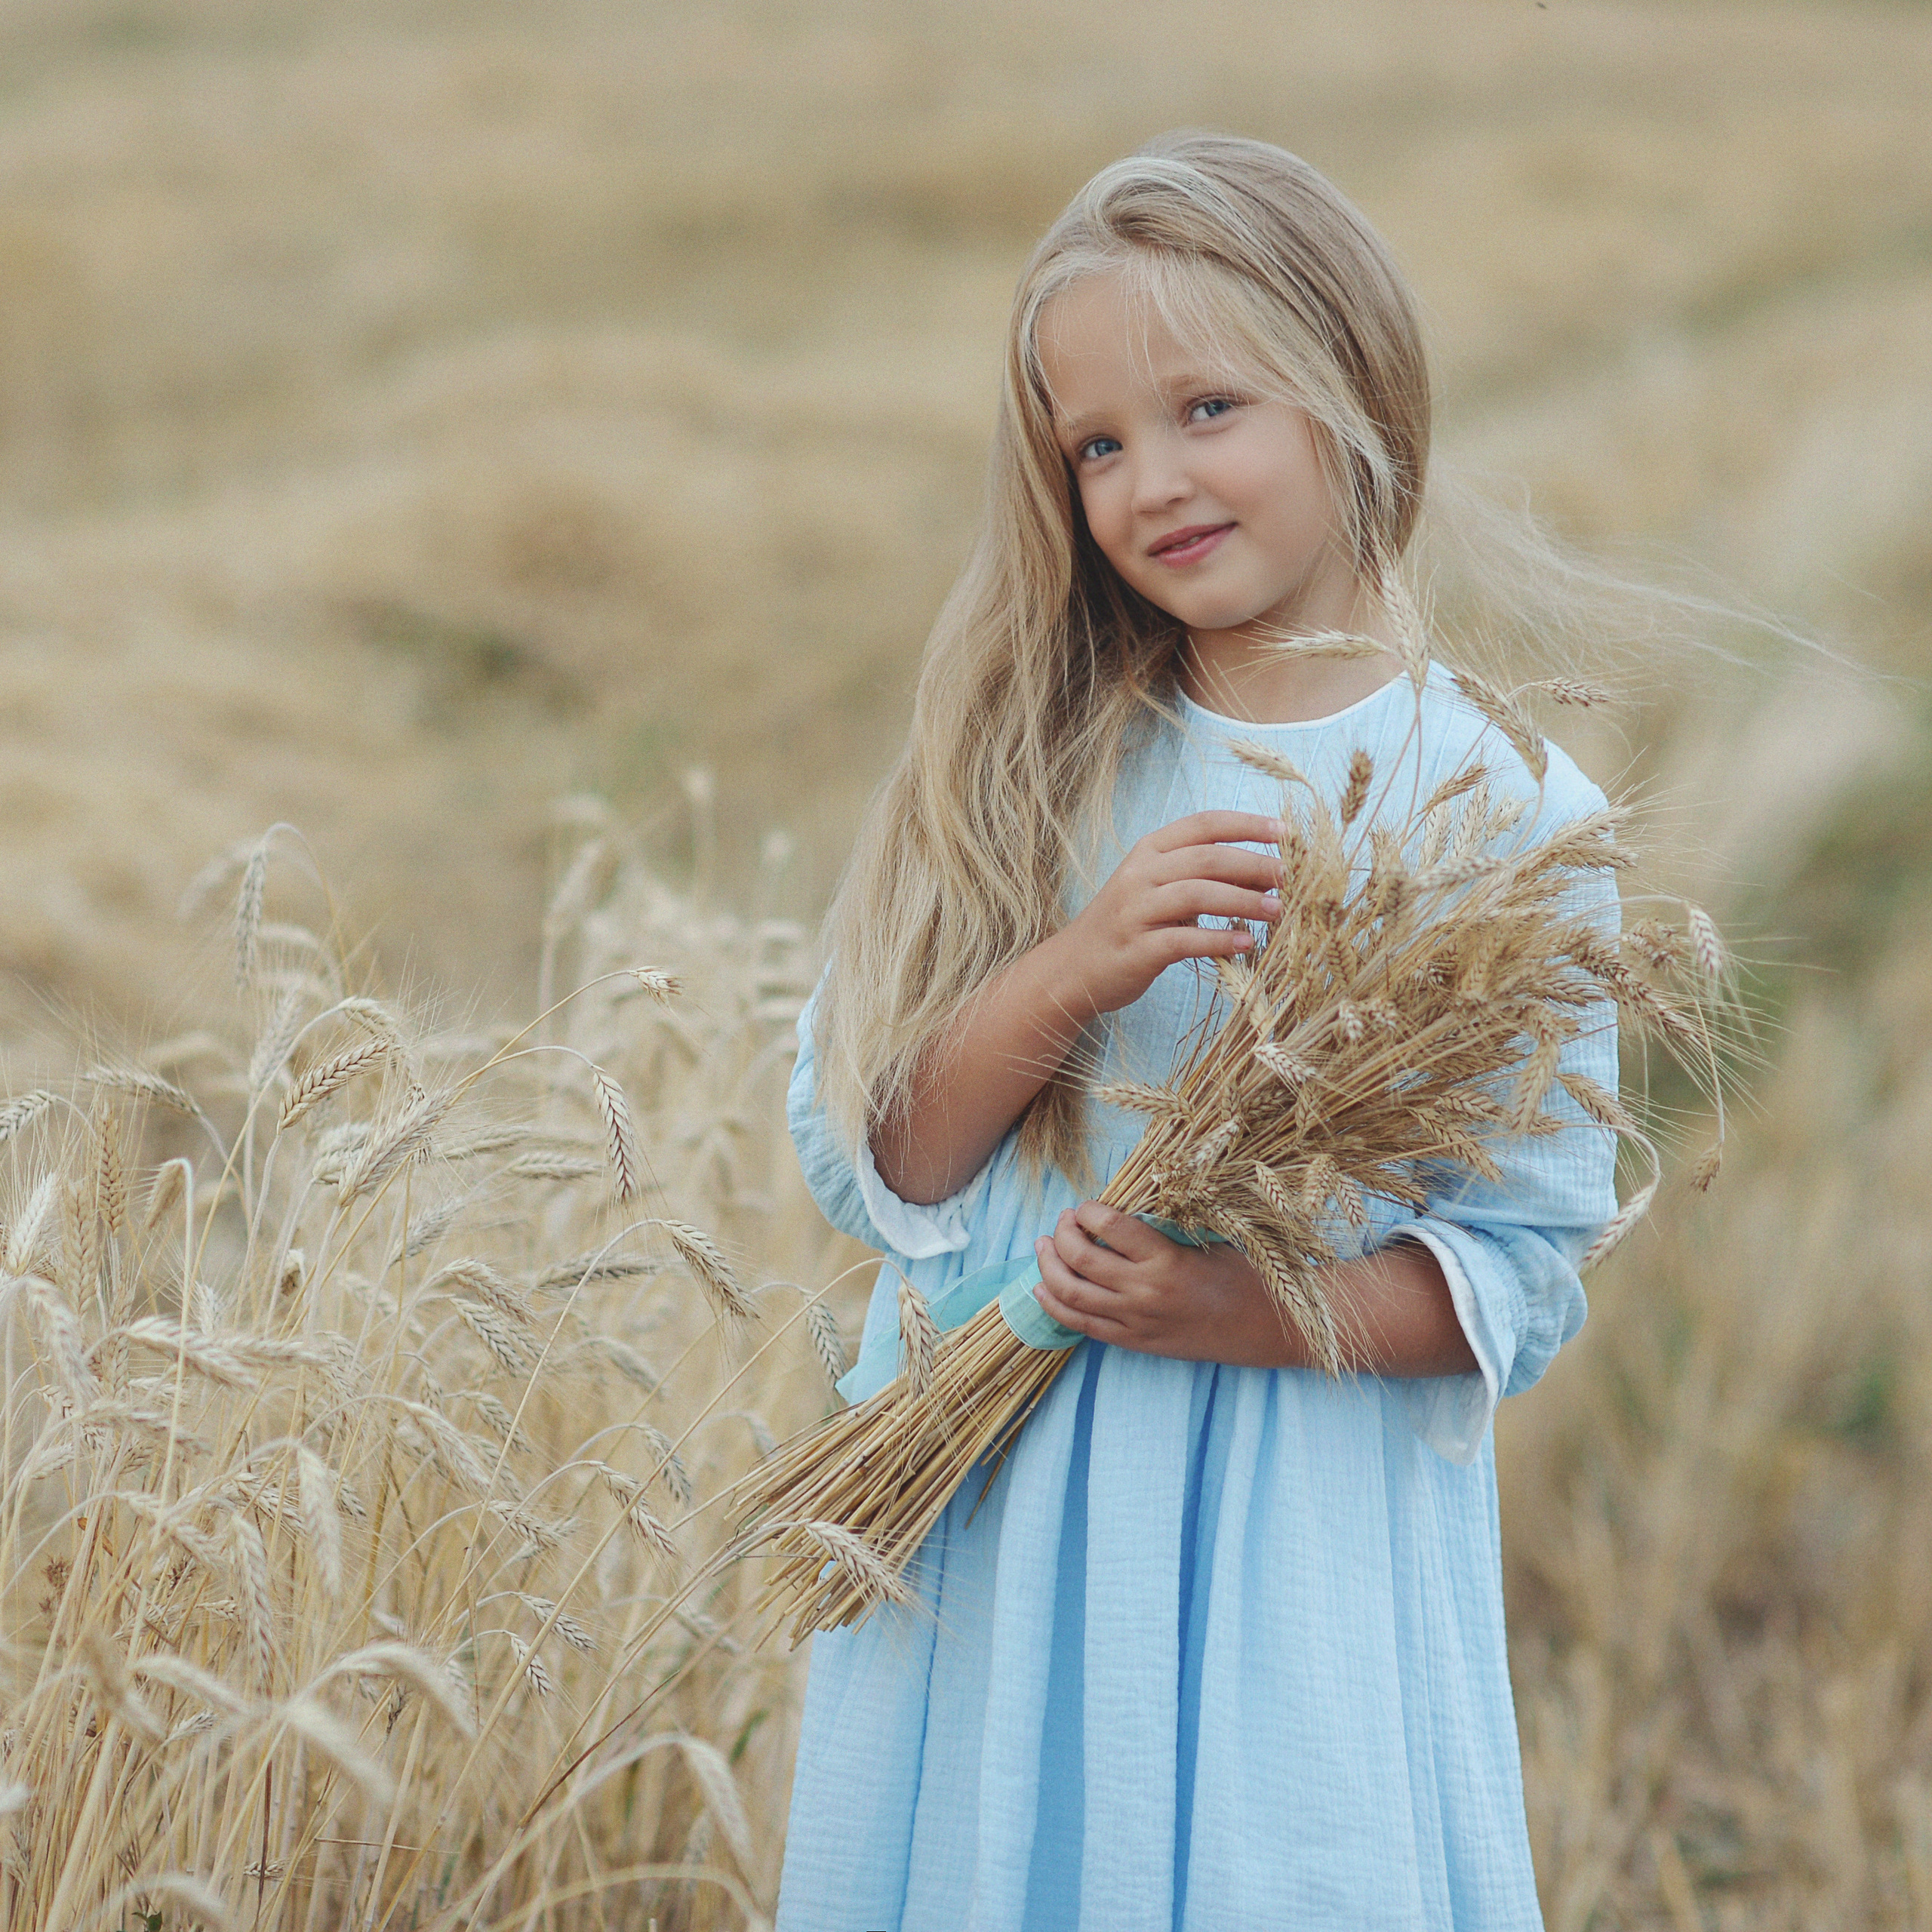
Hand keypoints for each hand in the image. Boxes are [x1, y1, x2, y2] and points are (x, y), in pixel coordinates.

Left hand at [1032, 1203, 1478, 1376]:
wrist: (1266, 1329)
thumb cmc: (1243, 1276)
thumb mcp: (1209, 1239)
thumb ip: (1165, 1228)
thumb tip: (1125, 1207)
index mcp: (1167, 1261)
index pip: (1109, 1227)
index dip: (1088, 1212)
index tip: (1086, 1205)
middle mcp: (1146, 1293)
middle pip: (1081, 1260)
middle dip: (1062, 1236)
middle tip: (1062, 1221)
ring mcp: (1137, 1321)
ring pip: (1072, 1295)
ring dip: (1049, 1267)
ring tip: (1044, 1247)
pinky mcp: (1135, 1342)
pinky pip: (1082, 1326)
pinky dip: (1055, 1305)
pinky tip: (1042, 1288)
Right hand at [1048, 811, 1284, 1019]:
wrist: (1073, 968)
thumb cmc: (1128, 925)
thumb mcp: (1164, 892)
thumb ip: (1208, 879)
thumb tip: (1268, 876)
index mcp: (1149, 850)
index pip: (1204, 824)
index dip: (1247, 825)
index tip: (1286, 832)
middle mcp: (1140, 874)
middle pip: (1207, 858)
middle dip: (1255, 865)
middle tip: (1292, 878)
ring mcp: (1135, 910)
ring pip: (1197, 894)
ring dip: (1243, 901)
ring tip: (1277, 911)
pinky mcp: (1136, 948)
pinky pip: (1184, 940)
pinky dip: (1218, 940)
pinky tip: (1246, 944)